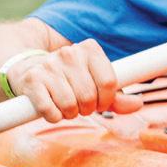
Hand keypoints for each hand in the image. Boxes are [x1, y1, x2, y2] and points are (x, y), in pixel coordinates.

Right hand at [5, 39, 143, 122]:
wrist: (28, 68)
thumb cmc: (69, 79)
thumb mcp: (94, 82)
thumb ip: (116, 96)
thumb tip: (138, 104)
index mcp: (89, 49)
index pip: (109, 82)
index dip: (106, 100)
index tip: (99, 103)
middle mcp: (70, 53)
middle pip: (89, 96)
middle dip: (86, 109)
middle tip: (78, 105)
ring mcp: (50, 65)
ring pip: (70, 105)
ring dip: (69, 113)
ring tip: (64, 105)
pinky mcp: (33, 80)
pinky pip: (50, 111)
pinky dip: (53, 116)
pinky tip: (51, 109)